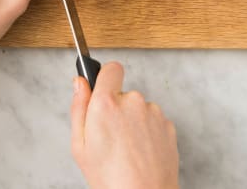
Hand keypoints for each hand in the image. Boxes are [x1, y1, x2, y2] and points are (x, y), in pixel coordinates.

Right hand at [71, 62, 179, 188]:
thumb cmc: (110, 178)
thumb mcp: (79, 145)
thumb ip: (78, 107)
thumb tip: (79, 82)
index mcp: (107, 103)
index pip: (111, 68)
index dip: (105, 77)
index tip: (102, 89)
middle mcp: (133, 102)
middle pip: (123, 94)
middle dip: (116, 109)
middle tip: (109, 137)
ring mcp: (153, 113)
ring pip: (139, 109)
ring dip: (133, 122)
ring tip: (126, 150)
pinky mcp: (168, 125)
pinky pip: (153, 121)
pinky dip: (148, 132)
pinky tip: (140, 152)